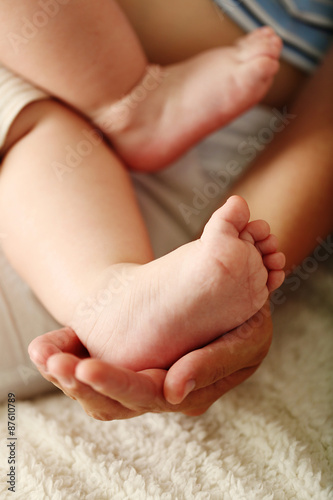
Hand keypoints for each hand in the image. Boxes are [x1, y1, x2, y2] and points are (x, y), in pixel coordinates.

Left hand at [28, 303, 272, 419]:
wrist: (232, 295)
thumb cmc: (245, 315)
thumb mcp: (245, 336)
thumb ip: (214, 363)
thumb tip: (171, 392)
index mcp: (193, 391)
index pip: (149, 395)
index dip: (116, 384)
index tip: (86, 370)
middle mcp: (166, 393)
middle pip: (115, 400)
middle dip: (81, 380)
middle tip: (53, 359)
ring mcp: (149, 381)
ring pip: (99, 392)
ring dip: (67, 373)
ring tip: (43, 351)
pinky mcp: (135, 366)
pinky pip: (96, 375)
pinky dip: (70, 357)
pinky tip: (49, 344)